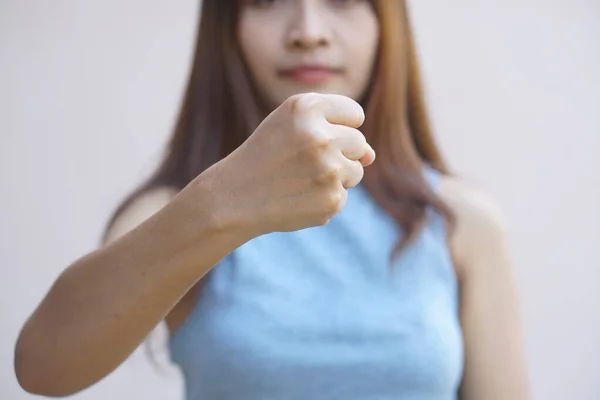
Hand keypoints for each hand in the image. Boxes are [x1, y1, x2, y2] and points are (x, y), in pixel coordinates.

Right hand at [206, 93, 374, 234]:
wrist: (235, 197)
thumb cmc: (266, 154)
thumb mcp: (292, 125)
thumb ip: (337, 128)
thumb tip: (371, 156)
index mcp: (307, 108)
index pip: (355, 114)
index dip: (336, 126)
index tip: (311, 137)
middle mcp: (320, 136)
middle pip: (359, 142)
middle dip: (337, 152)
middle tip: (301, 162)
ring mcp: (328, 170)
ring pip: (356, 171)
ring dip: (335, 176)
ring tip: (300, 179)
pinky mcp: (332, 200)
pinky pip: (343, 195)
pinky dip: (324, 198)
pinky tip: (298, 197)